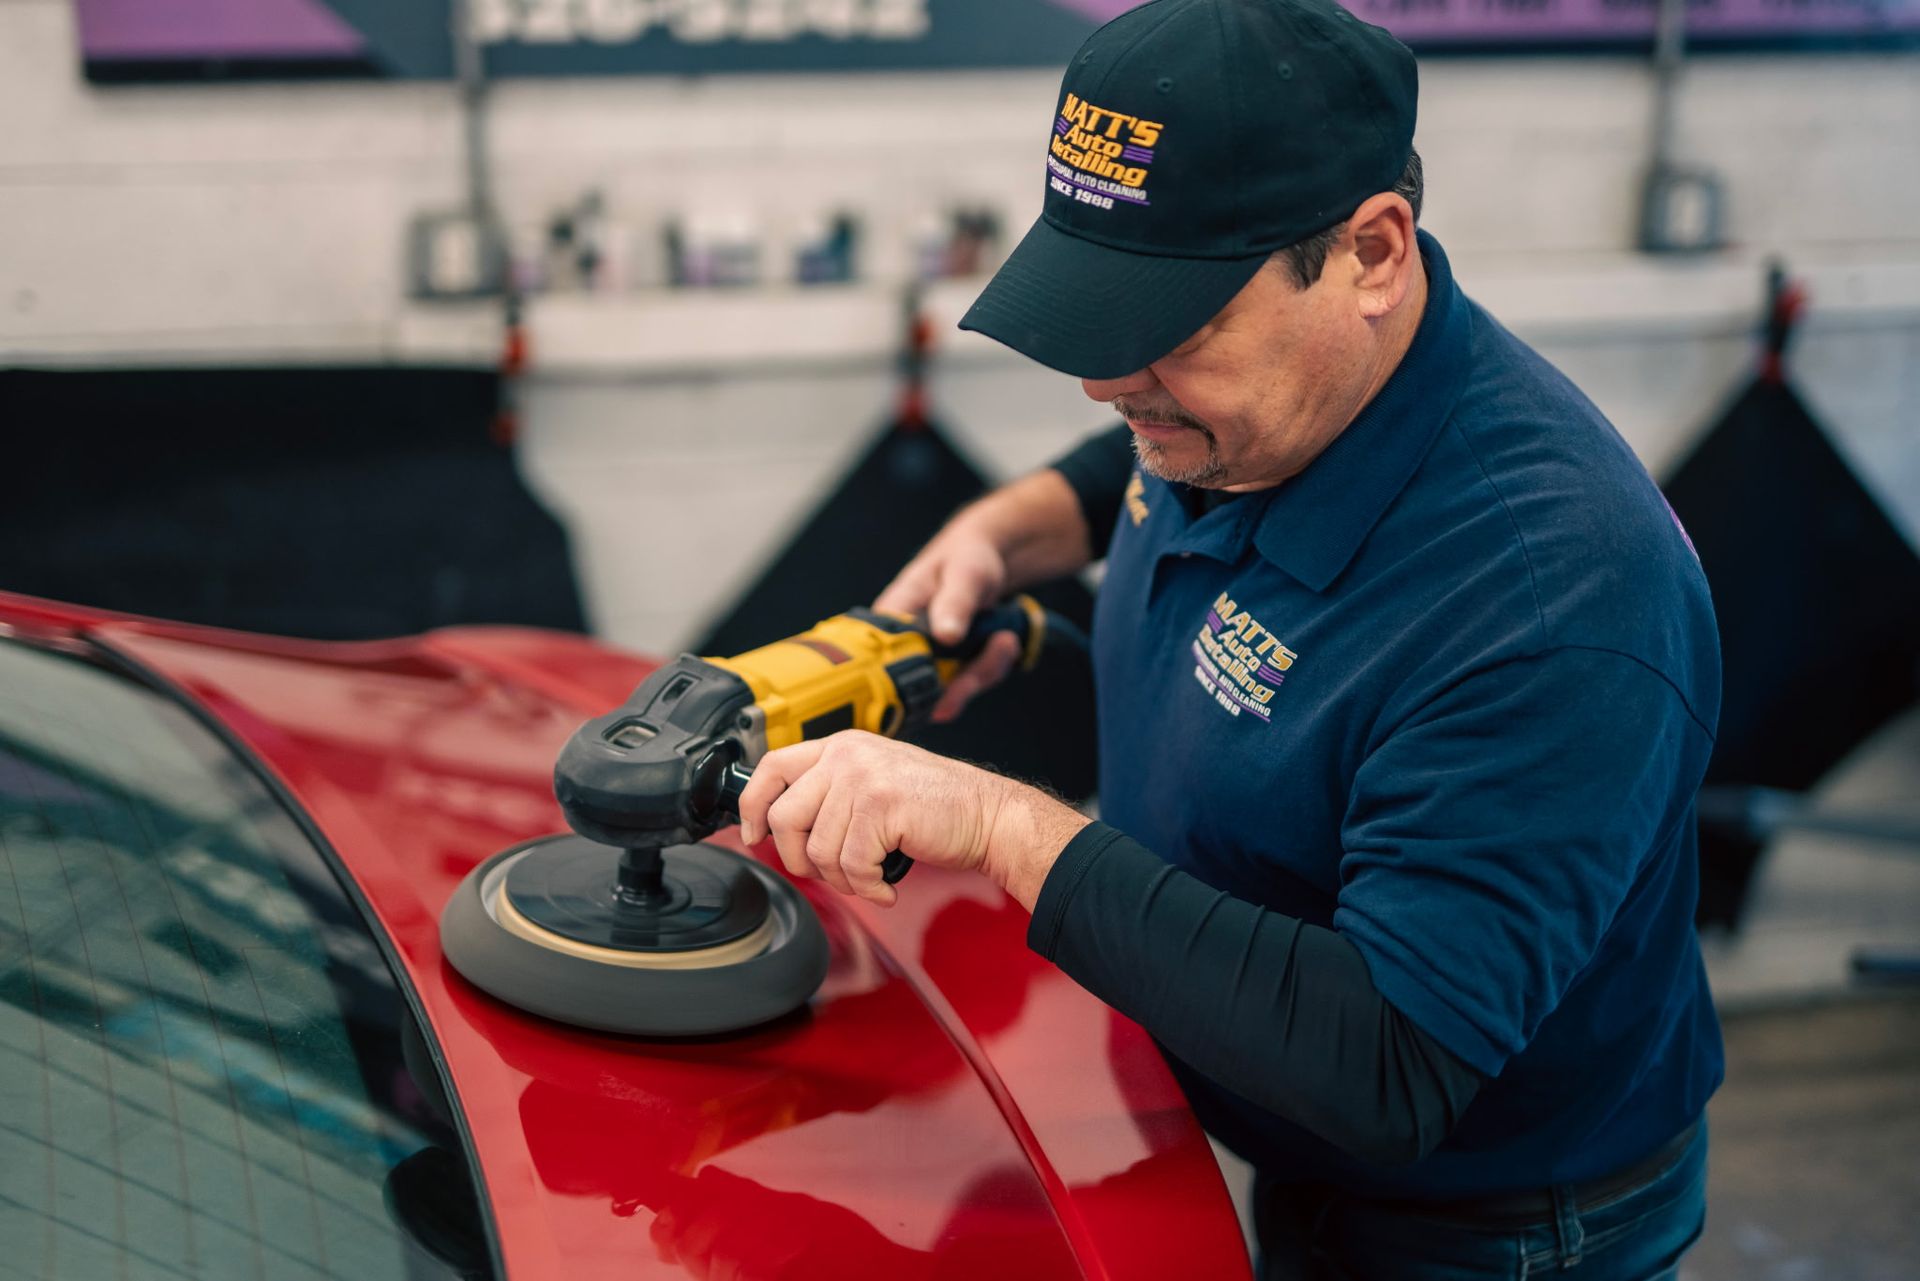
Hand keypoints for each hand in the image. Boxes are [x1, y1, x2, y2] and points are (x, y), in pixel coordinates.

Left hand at [736, 731, 1089, 909]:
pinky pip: (849, 865)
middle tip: (830, 873)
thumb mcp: (876, 781)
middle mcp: (847, 755)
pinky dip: (866, 888)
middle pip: (785, 817)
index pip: (772, 766)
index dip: (752, 804)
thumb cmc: (936, 807)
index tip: (751, 833)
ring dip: (842, 879)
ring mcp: (864, 778)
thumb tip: (780, 828)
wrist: (989, 815)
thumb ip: (832, 792)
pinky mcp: (881, 806)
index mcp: (841, 746)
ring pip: (817, 850)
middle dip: (798, 859)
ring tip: (869, 879)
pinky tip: (885, 886)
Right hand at [874, 517, 1021, 722]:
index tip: (947, 681)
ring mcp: (924, 661)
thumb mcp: (966, 573)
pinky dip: (991, 668)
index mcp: (891, 617)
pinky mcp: (946, 670)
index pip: (883, 662)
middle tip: (1002, 642)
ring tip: (1006, 638)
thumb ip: (955, 602)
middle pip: (920, 688)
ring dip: (985, 670)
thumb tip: (945, 636)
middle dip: (965, 680)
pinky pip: (968, 685)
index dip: (907, 683)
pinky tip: (1004, 642)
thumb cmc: (966, 558)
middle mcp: (900, 645)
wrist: (983, 561)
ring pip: (949, 692)